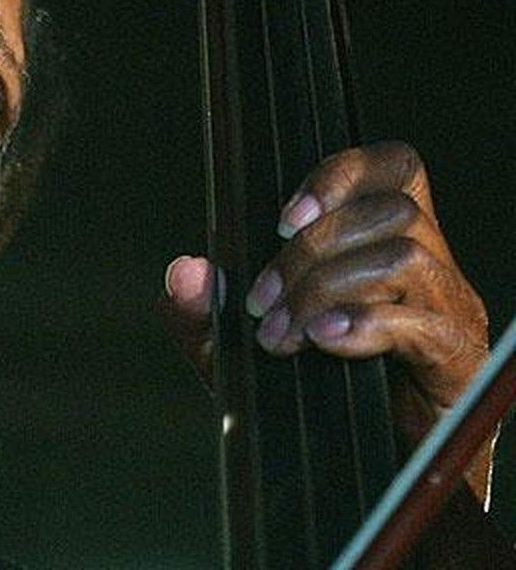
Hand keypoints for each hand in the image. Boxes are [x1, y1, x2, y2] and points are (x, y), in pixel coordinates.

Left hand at [161, 141, 491, 501]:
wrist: (357, 473)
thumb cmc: (306, 401)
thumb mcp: (235, 353)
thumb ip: (205, 314)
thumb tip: (185, 274)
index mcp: (384, 246)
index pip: (393, 169)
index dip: (341, 174)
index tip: (281, 219)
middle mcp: (428, 270)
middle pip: (389, 212)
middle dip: (309, 253)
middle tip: (262, 304)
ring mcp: (449, 312)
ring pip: (403, 256)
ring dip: (326, 289)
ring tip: (284, 334)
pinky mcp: (457, 361)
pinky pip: (423, 323)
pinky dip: (365, 326)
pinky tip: (325, 342)